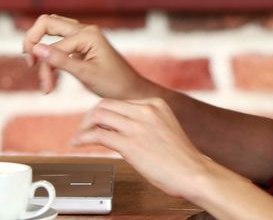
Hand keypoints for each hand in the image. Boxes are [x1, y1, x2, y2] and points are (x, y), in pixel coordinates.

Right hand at [22, 14, 155, 97]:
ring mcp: (84, 35)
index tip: (46, 90)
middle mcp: (85, 29)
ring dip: (41, 49)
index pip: (53, 46)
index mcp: (88, 34)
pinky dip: (51, 56)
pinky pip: (59, 42)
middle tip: (30, 63)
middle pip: (47, 23)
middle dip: (32, 41)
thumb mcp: (85, 74)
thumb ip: (60, 60)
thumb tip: (35, 48)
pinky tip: (50, 76)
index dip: (45, 68)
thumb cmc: (113, 84)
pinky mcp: (83, 45)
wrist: (132, 91)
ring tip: (37, 70)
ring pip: (52, 31)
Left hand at [71, 98, 213, 199]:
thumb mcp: (164, 128)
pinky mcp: (131, 144)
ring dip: (84, 127)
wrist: (194, 173)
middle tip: (84, 129)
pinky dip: (83, 138)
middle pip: (105, 104)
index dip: (103, 113)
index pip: (118, 101)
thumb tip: (119, 128)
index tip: (96, 123)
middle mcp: (146, 110)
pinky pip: (98, 135)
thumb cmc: (181, 157)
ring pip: (99, 116)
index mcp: (155, 104)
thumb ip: (144, 122)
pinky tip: (78, 143)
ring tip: (79, 137)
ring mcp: (138, 126)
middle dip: (90, 117)